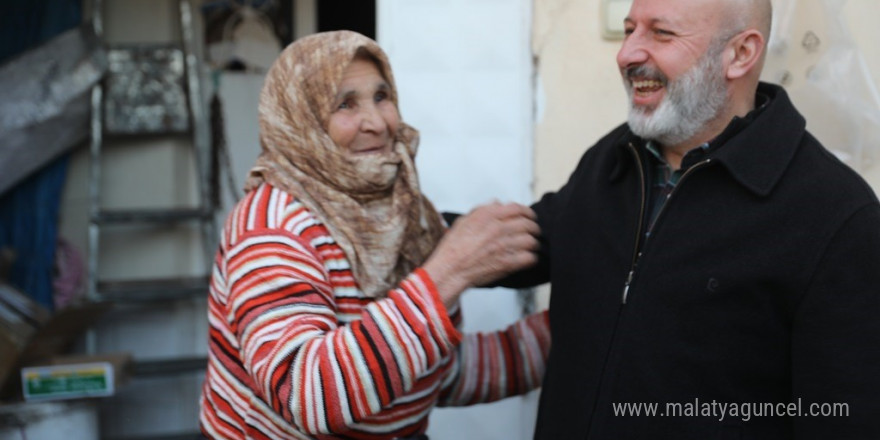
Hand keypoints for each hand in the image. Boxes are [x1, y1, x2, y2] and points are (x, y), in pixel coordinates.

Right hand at [423, 202, 539, 306]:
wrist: (450, 270)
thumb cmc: (453, 248)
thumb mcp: (463, 222)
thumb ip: (482, 210)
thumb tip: (497, 204)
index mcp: (488, 216)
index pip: (517, 208)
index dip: (527, 212)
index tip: (529, 217)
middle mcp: (498, 228)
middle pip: (528, 224)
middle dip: (533, 228)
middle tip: (534, 232)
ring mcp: (504, 246)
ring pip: (531, 241)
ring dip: (533, 244)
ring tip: (531, 246)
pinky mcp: (507, 263)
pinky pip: (529, 258)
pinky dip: (531, 258)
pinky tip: (527, 258)